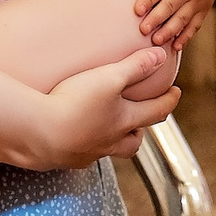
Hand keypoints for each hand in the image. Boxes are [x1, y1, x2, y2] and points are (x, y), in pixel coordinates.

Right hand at [33, 46, 179, 166]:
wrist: (40, 134)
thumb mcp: (109, 78)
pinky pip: (84, 155)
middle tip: (142, 118)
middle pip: (135, 141)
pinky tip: (77, 137)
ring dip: (116, 141)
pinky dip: (87, 146)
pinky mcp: (68, 159)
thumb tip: (161, 56)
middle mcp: (111, 142)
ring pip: (111, 151)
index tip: (175, 93)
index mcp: (125, 121)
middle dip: (142, 129)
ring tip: (110, 130)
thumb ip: (135, 66)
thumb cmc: (76, 104)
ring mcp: (89, 153)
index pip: (156, 112)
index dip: (169, 101)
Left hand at [129, 0, 215, 47]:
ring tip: (157, 40)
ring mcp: (197, 0)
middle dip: (157, 19)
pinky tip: (176, 45)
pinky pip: (195, 24)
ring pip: (182, 18)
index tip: (138, 10)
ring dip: (170, 30)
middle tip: (144, 30)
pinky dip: (186, 36)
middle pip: (170, 5)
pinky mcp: (203, 9)